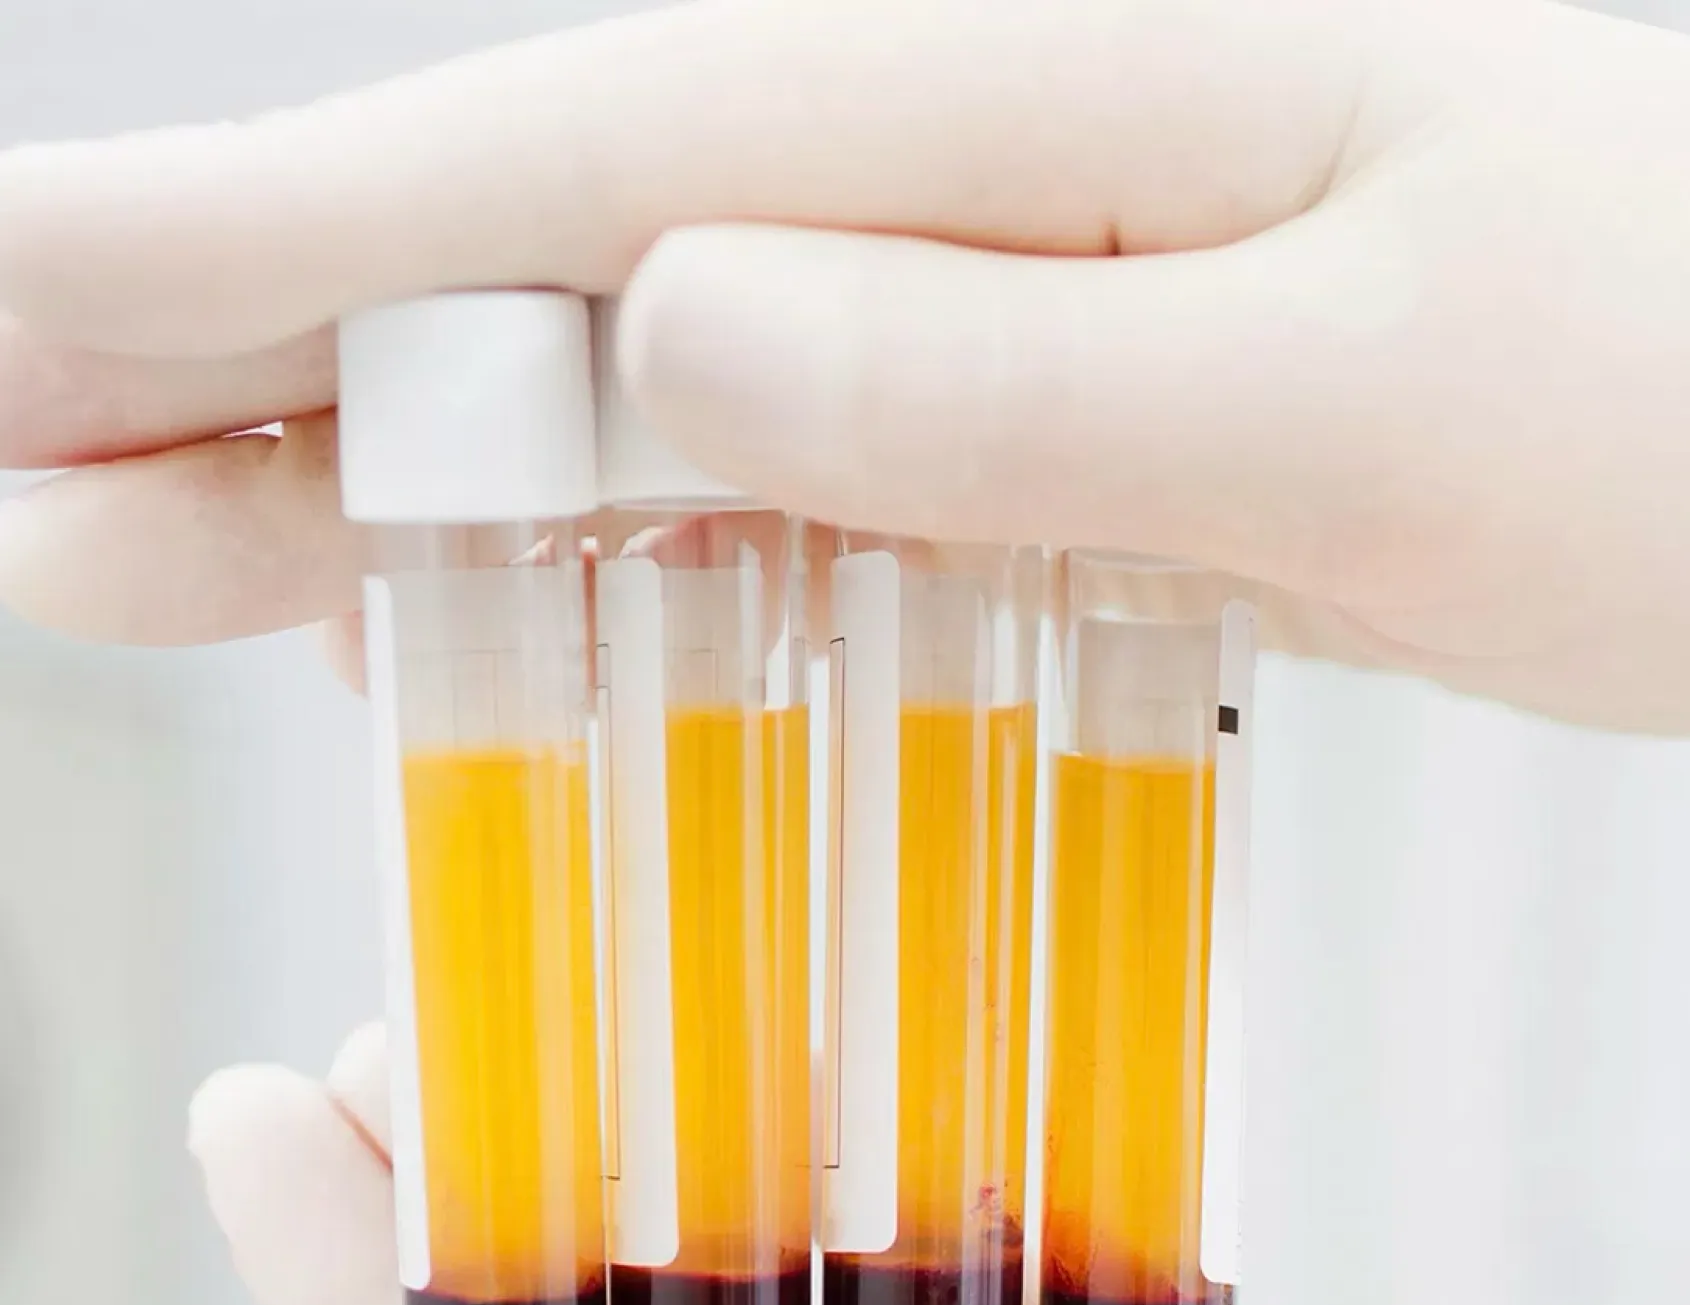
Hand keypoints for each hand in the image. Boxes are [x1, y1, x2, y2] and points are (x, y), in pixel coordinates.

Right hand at [3, 0, 1689, 727]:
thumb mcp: (1389, 399)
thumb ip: (1026, 377)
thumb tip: (683, 333)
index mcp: (1047, 91)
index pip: (579, 167)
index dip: (266, 245)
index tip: (10, 311)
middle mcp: (979, 161)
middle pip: (543, 257)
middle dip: (255, 360)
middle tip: (12, 458)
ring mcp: (991, 283)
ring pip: (617, 371)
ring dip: (384, 466)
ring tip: (147, 548)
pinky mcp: (1028, 400)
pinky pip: (755, 460)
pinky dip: (598, 527)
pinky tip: (472, 577)